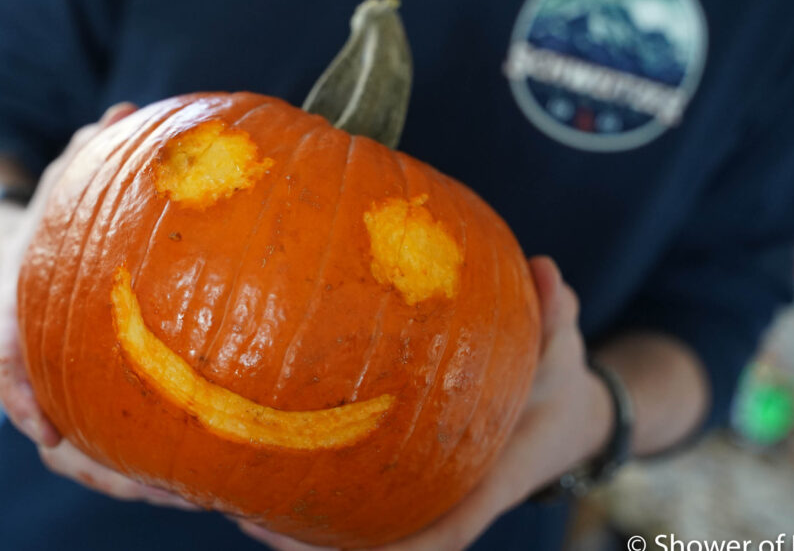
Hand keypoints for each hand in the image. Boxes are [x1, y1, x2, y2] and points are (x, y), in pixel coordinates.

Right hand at [0, 102, 198, 509]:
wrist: (40, 251)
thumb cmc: (58, 214)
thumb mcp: (67, 179)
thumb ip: (90, 153)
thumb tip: (125, 111)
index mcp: (20, 315)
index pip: (6, 360)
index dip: (21, 394)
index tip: (43, 428)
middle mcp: (43, 362)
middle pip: (56, 435)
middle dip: (100, 466)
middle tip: (157, 488)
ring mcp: (71, 386)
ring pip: (92, 453)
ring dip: (137, 481)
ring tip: (195, 497)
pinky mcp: (101, 397)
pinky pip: (124, 439)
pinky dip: (157, 462)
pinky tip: (210, 475)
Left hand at [238, 256, 612, 550]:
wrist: (564, 412)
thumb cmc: (556, 384)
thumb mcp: (562, 351)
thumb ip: (554, 318)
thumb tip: (545, 270)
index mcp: (480, 485)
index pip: (431, 541)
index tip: (311, 542)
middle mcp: (443, 495)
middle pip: (371, 543)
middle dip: (309, 540)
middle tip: (244, 513)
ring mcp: (421, 485)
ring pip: (355, 519)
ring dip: (296, 515)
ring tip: (229, 492)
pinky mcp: (407, 466)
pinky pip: (356, 483)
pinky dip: (312, 474)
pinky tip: (261, 443)